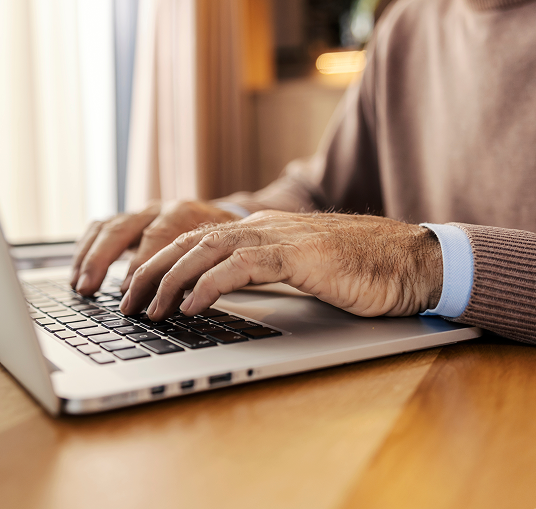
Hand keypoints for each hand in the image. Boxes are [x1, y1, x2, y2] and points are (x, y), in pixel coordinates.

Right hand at [70, 200, 241, 296]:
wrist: (228, 216)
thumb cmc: (225, 241)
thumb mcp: (222, 254)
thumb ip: (203, 272)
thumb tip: (185, 302)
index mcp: (183, 213)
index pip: (157, 236)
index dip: (141, 264)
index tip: (129, 290)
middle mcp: (159, 209)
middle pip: (123, 228)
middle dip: (103, 260)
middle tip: (90, 289)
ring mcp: (143, 213)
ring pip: (107, 227)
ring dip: (89, 257)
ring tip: (79, 286)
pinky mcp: (131, 219)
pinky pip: (101, 228)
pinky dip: (86, 249)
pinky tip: (78, 272)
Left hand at [119, 211, 443, 319]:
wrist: (408, 258)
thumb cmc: (357, 268)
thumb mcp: (298, 266)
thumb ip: (263, 268)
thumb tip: (223, 289)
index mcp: (259, 229)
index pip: (194, 240)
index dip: (160, 264)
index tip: (137, 291)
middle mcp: (263, 227)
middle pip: (189, 242)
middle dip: (152, 272)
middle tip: (127, 303)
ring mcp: (280, 237)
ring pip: (207, 249)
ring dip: (171, 280)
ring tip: (149, 309)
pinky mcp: (298, 255)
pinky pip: (242, 265)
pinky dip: (210, 284)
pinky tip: (192, 305)